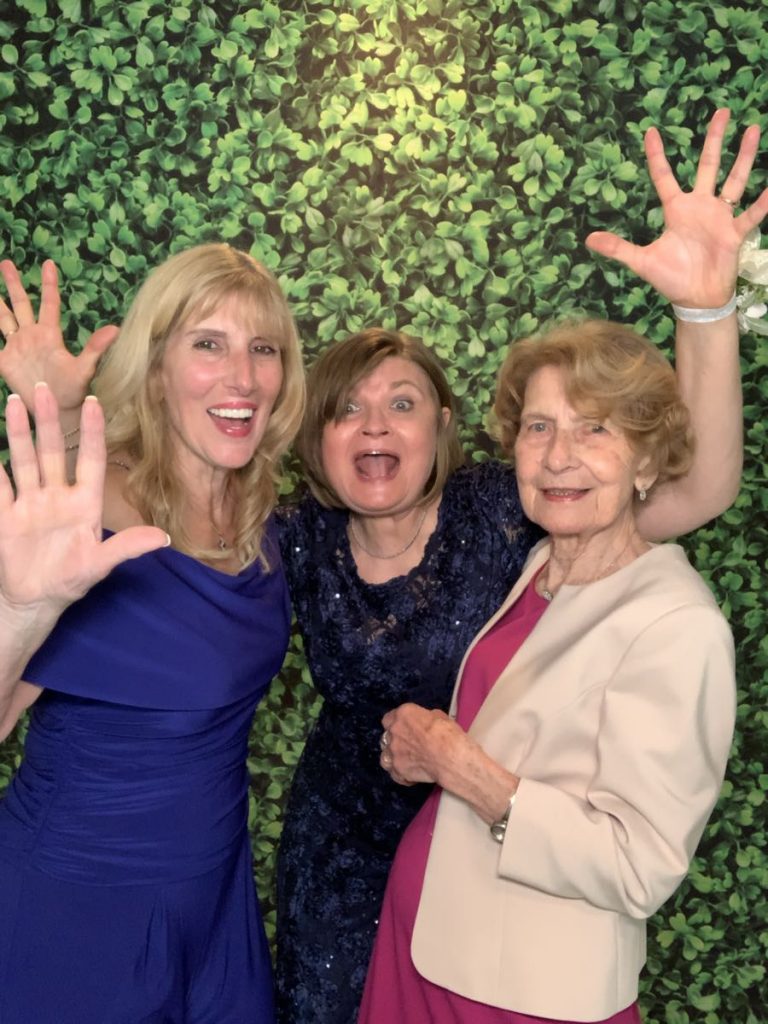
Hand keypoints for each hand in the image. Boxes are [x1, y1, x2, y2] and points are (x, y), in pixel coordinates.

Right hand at [0, 260, 116, 410]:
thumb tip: (116, 330)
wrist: (56, 412)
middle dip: (14, 284)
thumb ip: (96, 348)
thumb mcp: (84, 368)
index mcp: (49, 334)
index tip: (49, 263)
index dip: (49, 284)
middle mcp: (32, 336)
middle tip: (7, 262)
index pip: (48, 303)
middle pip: (21, 304)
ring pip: (3, 319)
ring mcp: (17, 347)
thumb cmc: (73, 391)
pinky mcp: (5, 362)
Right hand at [0, 384, 167, 624]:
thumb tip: (163, 538)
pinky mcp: (7, 515)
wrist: (36, 600)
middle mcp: (57, 496)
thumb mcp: (100, 564)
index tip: (96, 403)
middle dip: (47, 421)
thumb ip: (127, 547)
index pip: (90, 460)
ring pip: (24, 460)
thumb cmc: (72, 580)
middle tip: (43, 387)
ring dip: (19, 432)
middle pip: (52, 451)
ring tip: (15, 401)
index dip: (92, 433)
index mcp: (83, 503)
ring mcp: (30, 503)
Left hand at [380, 703, 465, 785]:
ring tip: (405, 761)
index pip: (389, 718)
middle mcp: (394, 732)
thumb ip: (425, 718)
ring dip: (393, 757)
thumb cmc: (448, 734)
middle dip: (395, 740)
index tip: (405, 728)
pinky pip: (393, 773)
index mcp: (403, 714)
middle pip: (386, 736)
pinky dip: (400, 774)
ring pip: (384, 756)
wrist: (450, 757)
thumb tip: (425, 723)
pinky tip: (409, 774)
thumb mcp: (439, 716)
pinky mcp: (398, 770)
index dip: (397, 724)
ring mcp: (393, 752)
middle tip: (408, 745)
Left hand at [586, 108, 767, 307]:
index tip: (650, 131)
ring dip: (744, 157)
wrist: (696, 298)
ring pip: (735, 180)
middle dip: (715, 140)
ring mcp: (720, 217)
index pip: (664, 176)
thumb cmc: (671, 278)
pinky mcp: (735, 232)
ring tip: (753, 129)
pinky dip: (763, 202)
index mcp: (676, 210)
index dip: (656, 155)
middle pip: (708, 165)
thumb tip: (588, 240)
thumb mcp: (642, 261)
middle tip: (722, 111)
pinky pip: (751, 213)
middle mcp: (700, 207)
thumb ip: (618, 248)